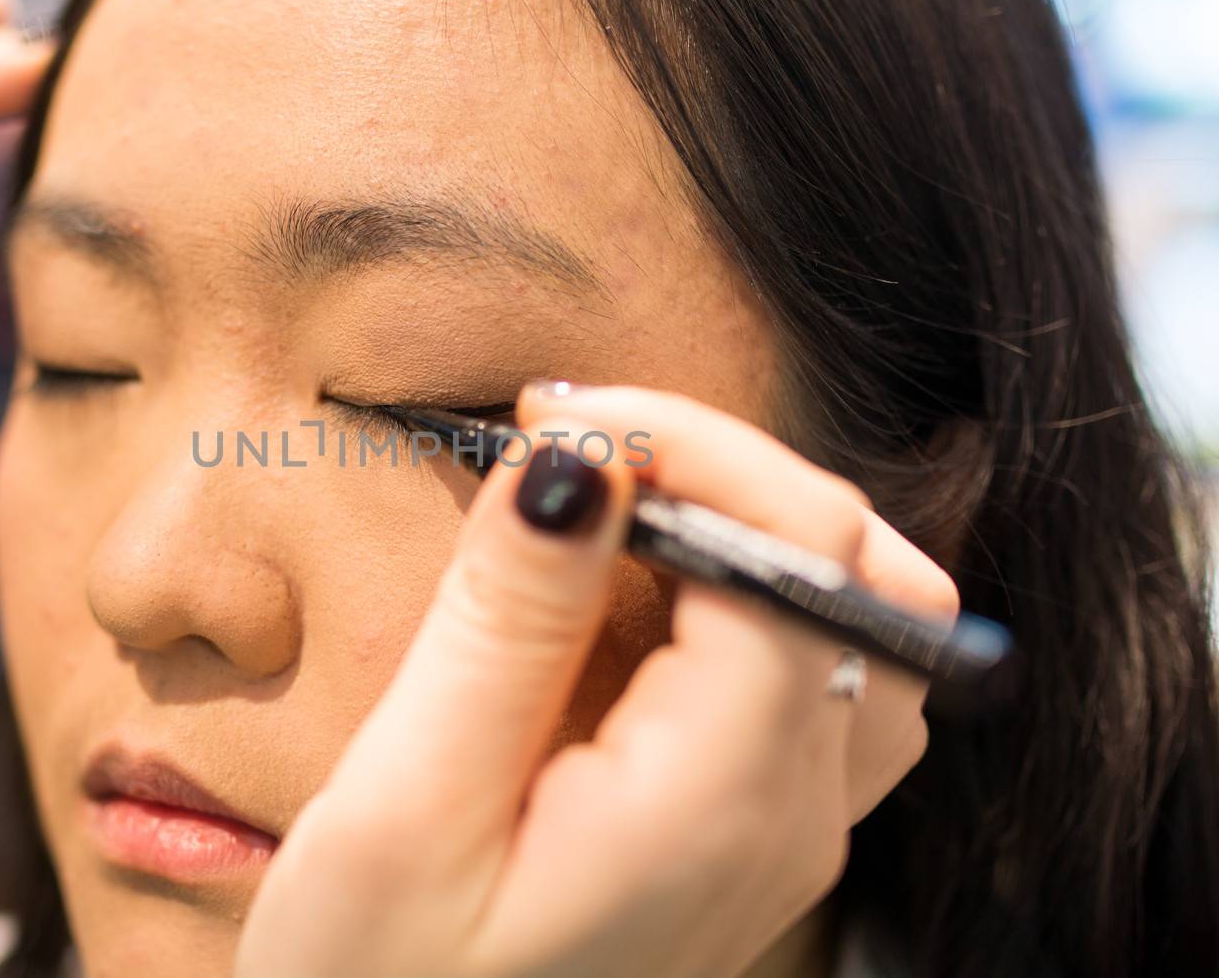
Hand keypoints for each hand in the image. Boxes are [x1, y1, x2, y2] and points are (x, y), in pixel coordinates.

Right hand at [234, 383, 958, 977]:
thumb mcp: (403, 813)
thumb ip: (505, 629)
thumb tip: (577, 461)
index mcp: (720, 805)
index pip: (800, 545)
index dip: (691, 443)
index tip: (552, 419)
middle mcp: (790, 818)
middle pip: (857, 570)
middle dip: (729, 472)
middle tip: (578, 453)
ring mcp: (782, 836)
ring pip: (852, 620)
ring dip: (744, 529)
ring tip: (607, 512)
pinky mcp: (744, 840)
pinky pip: (805, 677)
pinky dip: (740, 597)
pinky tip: (629, 601)